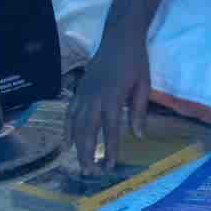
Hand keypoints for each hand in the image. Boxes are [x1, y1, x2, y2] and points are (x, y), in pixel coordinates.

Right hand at [66, 24, 151, 173]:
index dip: (109, 149)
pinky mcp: (79, 90)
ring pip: (75, 124)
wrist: (119, 37)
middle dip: (88, 153)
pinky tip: (67, 143)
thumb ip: (139, 111)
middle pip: (87, 131)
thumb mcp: (143, 85)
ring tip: (80, 164)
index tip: (109, 166)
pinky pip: (69, 113)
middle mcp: (94, 97)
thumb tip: (139, 136)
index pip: (109, 129)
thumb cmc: (135, 61)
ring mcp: (83, 93)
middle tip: (91, 172)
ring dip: (77, 146)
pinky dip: (67, 129)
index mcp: (112, 97)